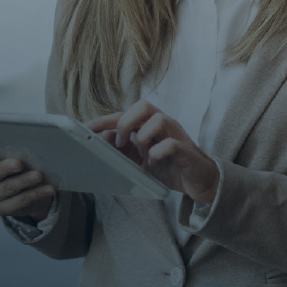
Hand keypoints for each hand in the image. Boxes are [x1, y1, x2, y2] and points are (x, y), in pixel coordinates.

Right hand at [0, 145, 54, 221]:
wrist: (26, 190)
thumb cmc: (16, 165)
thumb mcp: (11, 154)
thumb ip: (11, 148)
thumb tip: (26, 140)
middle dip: (3, 168)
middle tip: (18, 163)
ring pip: (6, 189)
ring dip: (24, 181)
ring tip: (38, 175)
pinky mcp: (1, 209)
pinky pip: (19, 201)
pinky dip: (36, 193)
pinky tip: (48, 188)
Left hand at [87, 101, 219, 204]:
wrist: (198, 181)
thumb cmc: (170, 166)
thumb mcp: (141, 160)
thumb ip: (125, 149)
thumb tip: (105, 136)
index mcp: (151, 125)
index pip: (126, 113)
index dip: (105, 119)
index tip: (87, 128)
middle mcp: (164, 125)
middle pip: (144, 106)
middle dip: (126, 122)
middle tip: (120, 142)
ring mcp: (176, 135)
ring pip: (159, 118)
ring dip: (143, 136)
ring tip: (142, 154)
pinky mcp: (186, 151)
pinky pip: (171, 144)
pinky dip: (157, 152)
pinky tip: (153, 162)